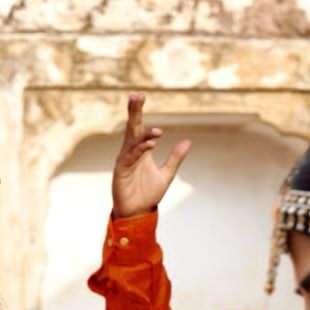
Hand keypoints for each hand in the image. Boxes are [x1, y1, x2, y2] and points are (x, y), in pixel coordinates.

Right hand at [111, 94, 190, 219]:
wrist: (137, 215)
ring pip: (131, 141)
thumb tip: (187, 141)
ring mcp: (125, 162)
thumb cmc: (148, 195)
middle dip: (134, 112)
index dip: (139, 112)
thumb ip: (175, 158)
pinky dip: (140, 149)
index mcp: (140, 151)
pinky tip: (151, 143)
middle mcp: (131, 153)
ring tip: (147, 117)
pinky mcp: (121, 172)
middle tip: (136, 95)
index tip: (142, 95)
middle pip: (132, 128)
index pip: (139, 127)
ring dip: (139, 128)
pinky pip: (130, 157)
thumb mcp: (166, 174)